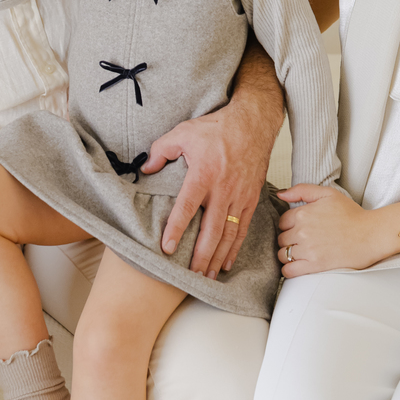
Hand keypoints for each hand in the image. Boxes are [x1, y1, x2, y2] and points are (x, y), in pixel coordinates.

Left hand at [142, 101, 272, 280]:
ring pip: (228, 234)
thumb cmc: (218, 127)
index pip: (187, 206)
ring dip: (218, 257)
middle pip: (211, 230)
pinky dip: (235, 248)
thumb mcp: (184, 132)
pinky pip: (243, 229)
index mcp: (204, 174)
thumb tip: (146, 169)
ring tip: (207, 277)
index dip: (177, 228)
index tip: (167, 248)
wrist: (253, 123)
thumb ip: (161, 150)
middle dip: (201, 256)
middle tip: (191, 276)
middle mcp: (223, 189)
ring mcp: (239, 196)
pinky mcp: (251, 199)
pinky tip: (227, 262)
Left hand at [276, 184, 399, 276]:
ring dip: (288, 255)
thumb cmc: (352, 214)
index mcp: (303, 213)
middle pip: (281, 238)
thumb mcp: (328, 194)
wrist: (370, 234)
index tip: (299, 228)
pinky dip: (289, 269)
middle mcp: (302, 231)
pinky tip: (297, 265)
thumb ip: (302, 190)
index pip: (282, 221)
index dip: (289, 225)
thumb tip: (280, 194)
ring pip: (282, 255)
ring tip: (300, 253)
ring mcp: (307, 249)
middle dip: (289, 240)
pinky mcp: (314, 265)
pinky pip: (289, 271)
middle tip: (302, 241)